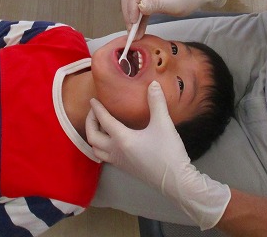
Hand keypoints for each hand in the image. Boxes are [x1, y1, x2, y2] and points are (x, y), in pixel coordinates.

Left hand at [86, 81, 230, 229]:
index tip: (93, 100)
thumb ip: (157, 103)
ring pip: (96, 150)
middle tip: (94, 112)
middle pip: (93, 137)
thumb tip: (153, 84)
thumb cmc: (168, 153)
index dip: (97, 109)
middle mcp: (116, 151)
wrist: (176, 182)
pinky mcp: (125, 168)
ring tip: (100, 125)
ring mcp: (119, 162)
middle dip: (90, 123)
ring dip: (94, 136)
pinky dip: (101, 146)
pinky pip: (104, 156)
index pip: (104, 121)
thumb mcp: (164, 124)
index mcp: (122, 139)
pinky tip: (111, 140)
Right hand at [121, 0, 229, 38]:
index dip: (132, 7)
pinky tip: (139, 31)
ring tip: (134, 35)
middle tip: (131, 31)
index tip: (133, 22)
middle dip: (129, 14)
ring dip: (132, 19)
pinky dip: (139, 19)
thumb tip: (139, 7)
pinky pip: (140, 9)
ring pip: (133, 4)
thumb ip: (156, 5)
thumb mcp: (173, 3)